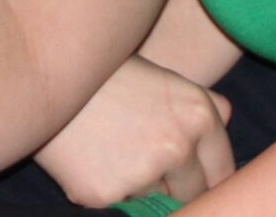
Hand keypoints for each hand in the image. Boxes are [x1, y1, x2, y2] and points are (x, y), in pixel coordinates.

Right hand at [36, 55, 235, 208]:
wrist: (47, 73)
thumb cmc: (109, 74)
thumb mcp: (164, 77)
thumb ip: (203, 102)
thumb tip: (227, 119)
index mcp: (199, 116)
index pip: (223, 174)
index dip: (206, 178)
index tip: (192, 179)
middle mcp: (177, 148)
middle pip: (192, 194)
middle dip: (172, 185)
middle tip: (141, 158)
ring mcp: (143, 174)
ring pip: (153, 200)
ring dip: (137, 186)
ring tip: (110, 149)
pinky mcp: (107, 195)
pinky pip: (117, 206)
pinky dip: (105, 190)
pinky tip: (90, 159)